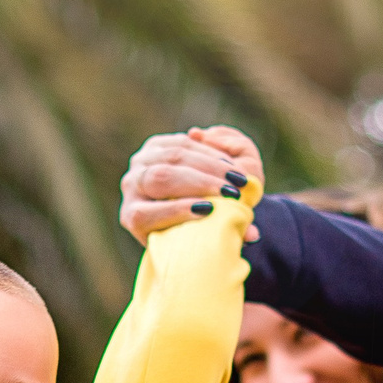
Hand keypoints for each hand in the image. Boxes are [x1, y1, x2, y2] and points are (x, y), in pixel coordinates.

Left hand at [119, 126, 265, 244]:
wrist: (169, 203)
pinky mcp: (154, 144)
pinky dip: (209, 153)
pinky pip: (182, 143)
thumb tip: (252, 234)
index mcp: (133, 217)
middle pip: (160, 179)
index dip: (175, 211)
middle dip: (199, 184)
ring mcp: (140, 162)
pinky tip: (229, 165)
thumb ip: (221, 238)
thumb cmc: (188, 231)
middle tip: (231, 192)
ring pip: (174, 156)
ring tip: (237, 178)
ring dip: (210, 166)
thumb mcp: (197, 240)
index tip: (209, 211)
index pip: (145, 214)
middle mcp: (130, 187)